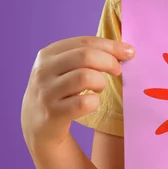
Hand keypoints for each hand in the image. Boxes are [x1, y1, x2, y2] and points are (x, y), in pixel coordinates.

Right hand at [21, 36, 134, 151]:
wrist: (38, 126)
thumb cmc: (61, 90)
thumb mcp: (66, 68)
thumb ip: (89, 55)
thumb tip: (126, 49)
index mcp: (48, 54)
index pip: (85, 42)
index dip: (112, 46)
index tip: (130, 52)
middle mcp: (43, 71)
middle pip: (86, 56)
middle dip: (110, 62)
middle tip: (118, 70)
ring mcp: (46, 93)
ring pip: (85, 77)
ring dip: (101, 82)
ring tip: (99, 88)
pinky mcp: (52, 114)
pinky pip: (83, 103)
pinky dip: (95, 102)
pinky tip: (92, 103)